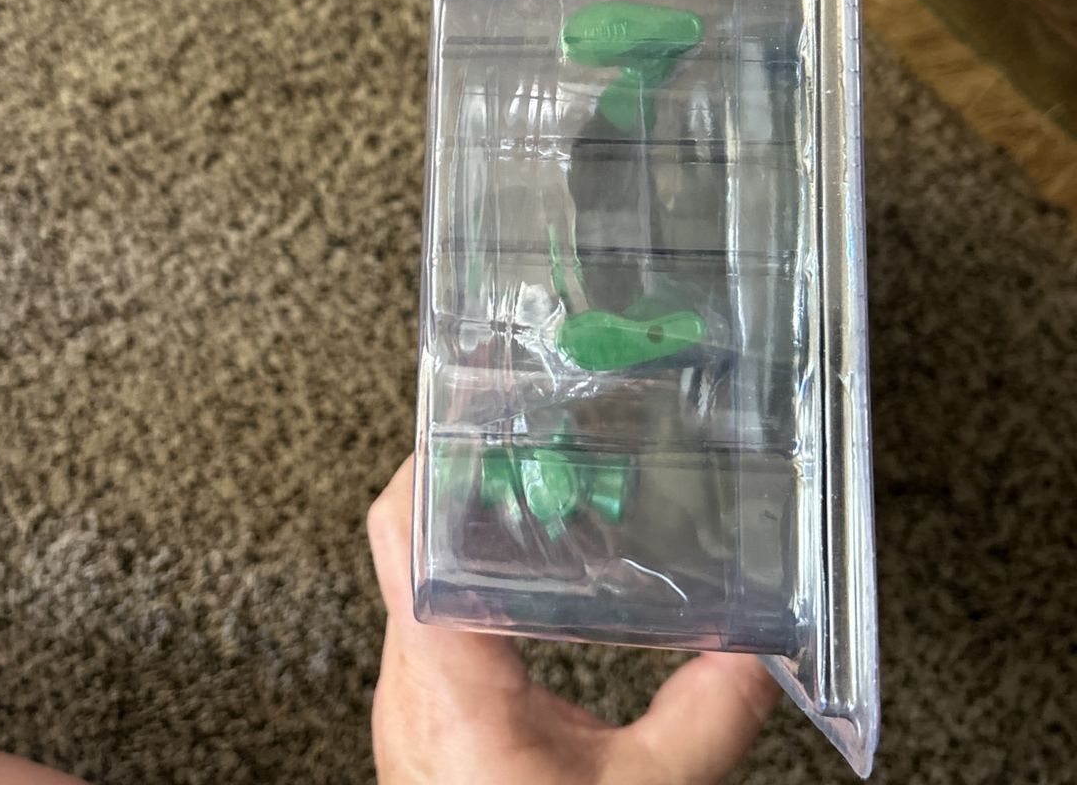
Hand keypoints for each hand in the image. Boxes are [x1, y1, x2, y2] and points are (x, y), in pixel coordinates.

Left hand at [368, 456, 778, 784]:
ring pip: (416, 586)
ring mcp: (409, 704)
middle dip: (458, 487)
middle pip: (406, 545)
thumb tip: (749, 658)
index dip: (427, 467)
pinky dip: (475, 591)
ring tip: (525, 502)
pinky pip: (433, 629)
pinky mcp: (423, 726)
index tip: (467, 424)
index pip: (401, 535)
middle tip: (514, 449)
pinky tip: (526, 592)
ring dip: (465, 540)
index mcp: (446, 676)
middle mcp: (409, 681)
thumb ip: (702, 721)